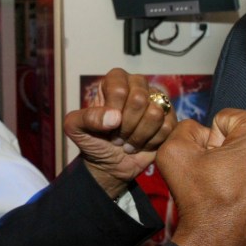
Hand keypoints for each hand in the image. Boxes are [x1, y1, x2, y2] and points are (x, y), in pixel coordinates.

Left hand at [64, 68, 175, 198]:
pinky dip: (151, 142)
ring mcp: (156, 101)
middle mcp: (138, 85)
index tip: (106, 126)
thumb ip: (86, 117)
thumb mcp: (76, 128)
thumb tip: (114, 117)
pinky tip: (142, 144)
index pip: (119, 88)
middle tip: (118, 136)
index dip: (112, 111)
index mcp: (116, 80)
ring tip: (128, 141)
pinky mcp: (170, 119)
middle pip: (140, 99)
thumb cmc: (93, 141)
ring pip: (155, 113)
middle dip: (126, 125)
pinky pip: (167, 127)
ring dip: (138, 136)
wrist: (110, 164)